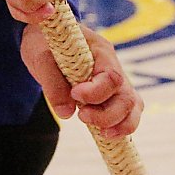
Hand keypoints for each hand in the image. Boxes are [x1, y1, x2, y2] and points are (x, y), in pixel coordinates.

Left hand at [21, 22, 141, 136]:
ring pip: (132, 107)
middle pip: (127, 97)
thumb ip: (52, 84)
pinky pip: (127, 113)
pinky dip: (120, 127)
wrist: (47, 39)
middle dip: (106, 115)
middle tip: (81, 116)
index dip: (95, 93)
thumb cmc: (45, 44)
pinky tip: (105, 135)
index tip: (74, 95)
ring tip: (99, 133)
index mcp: (101, 51)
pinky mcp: (111, 94)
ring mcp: (115, 82)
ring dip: (118, 124)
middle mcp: (114, 66)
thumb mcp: (41, 58)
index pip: (111, 77)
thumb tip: (66, 113)